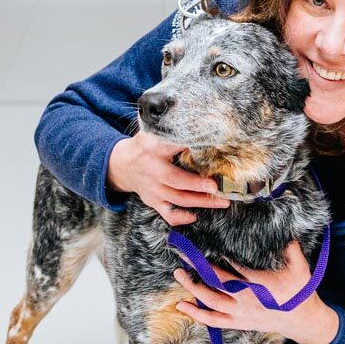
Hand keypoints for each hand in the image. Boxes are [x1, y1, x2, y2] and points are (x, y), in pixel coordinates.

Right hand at [108, 133, 230, 225]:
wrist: (122, 165)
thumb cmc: (146, 146)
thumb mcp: (154, 133)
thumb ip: (174, 131)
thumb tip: (205, 125)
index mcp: (153, 148)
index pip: (172, 146)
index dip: (190, 148)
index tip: (210, 148)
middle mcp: (152, 170)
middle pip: (175, 180)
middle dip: (197, 185)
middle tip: (216, 187)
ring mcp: (153, 188)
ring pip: (178, 199)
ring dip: (201, 202)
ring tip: (222, 201)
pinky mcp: (153, 201)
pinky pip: (168, 214)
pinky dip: (182, 218)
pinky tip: (196, 215)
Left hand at [173, 241, 338, 343]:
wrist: (300, 319)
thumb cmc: (300, 290)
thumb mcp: (300, 266)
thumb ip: (291, 246)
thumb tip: (284, 225)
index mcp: (260, 283)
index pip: (234, 266)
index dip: (218, 255)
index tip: (205, 242)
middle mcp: (247, 299)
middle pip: (216, 281)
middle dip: (199, 267)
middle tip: (184, 254)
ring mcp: (240, 313)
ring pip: (211, 301)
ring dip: (193, 287)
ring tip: (179, 273)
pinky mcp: (237, 323)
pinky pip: (213, 321)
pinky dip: (196, 314)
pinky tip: (181, 306)